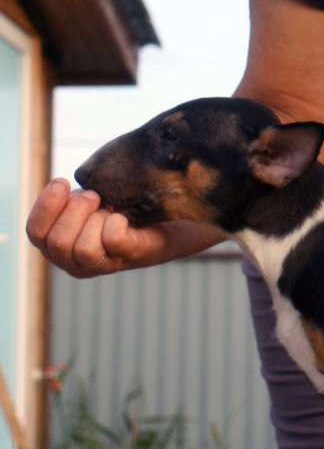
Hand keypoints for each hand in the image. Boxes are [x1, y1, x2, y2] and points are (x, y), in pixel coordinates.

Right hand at [26, 178, 170, 277]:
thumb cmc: (116, 210)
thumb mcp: (84, 204)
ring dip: (96, 218)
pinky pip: (112, 240)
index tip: (63, 182)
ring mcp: (103, 266)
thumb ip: (66, 201)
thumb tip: (60, 186)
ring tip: (109, 207)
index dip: (46, 206)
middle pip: (58, 242)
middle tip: (95, 196)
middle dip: (75, 210)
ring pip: (83, 248)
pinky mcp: (129, 258)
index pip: (35, 233)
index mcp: (56, 249)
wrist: (162, 220)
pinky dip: (116, 222)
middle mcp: (75, 263)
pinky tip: (122, 216)